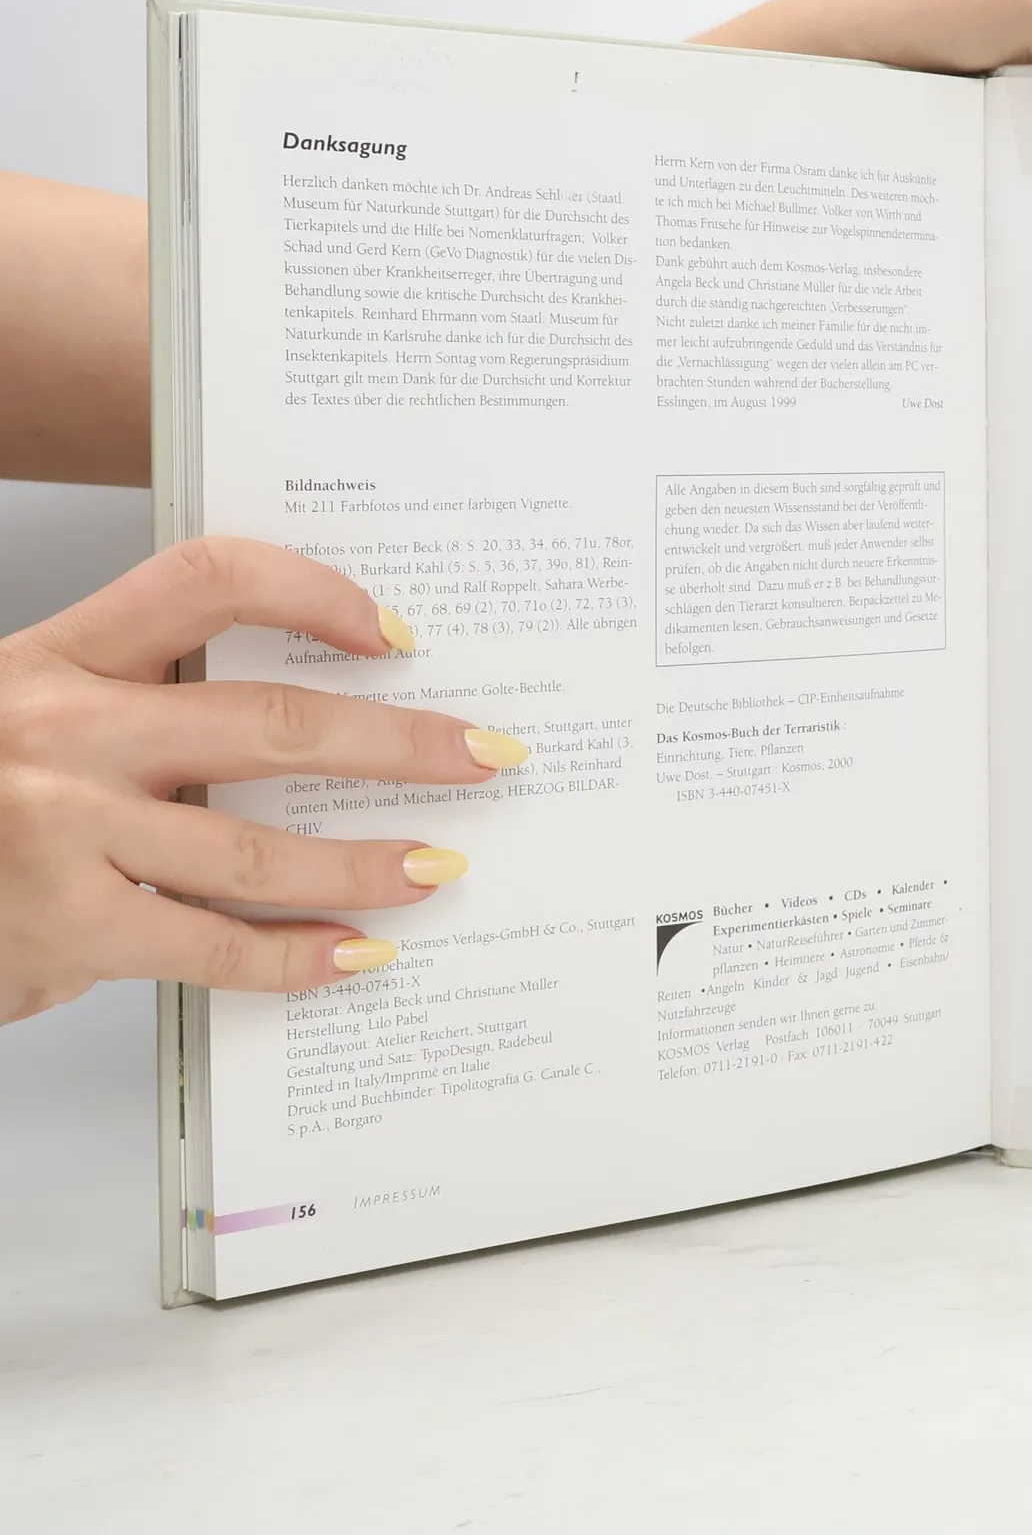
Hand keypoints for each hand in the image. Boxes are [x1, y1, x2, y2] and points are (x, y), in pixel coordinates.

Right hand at [0, 537, 530, 1026]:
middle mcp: (61, 728)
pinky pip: (211, 947)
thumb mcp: (37, 713)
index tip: (397, 633)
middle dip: (399, 743)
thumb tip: (312, 728)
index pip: (205, 579)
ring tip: (439, 867)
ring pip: (254, 849)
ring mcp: (59, 830)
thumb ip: (145, 706)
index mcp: (62, 653)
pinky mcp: (62, 927)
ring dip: (366, 863)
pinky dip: (296, 955)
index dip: (312, 593)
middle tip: (484, 755)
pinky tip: (356, 950)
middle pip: (267, 722)